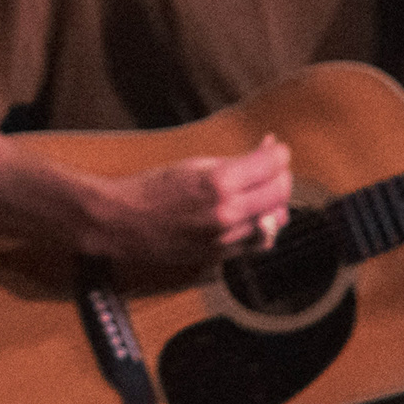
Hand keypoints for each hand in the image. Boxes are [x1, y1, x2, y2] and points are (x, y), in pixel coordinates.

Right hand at [80, 136, 294, 278]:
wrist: (123, 223)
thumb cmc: (152, 189)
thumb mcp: (193, 164)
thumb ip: (234, 162)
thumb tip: (267, 153)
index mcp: (219, 183)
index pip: (272, 164)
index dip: (278, 153)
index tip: (275, 149)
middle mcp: (227, 213)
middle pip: (280, 191)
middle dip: (280, 174)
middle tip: (270, 166)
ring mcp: (226, 237)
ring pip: (275, 219)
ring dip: (273, 201)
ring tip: (261, 190)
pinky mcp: (222, 254)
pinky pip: (260, 242)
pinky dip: (264, 226)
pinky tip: (255, 215)